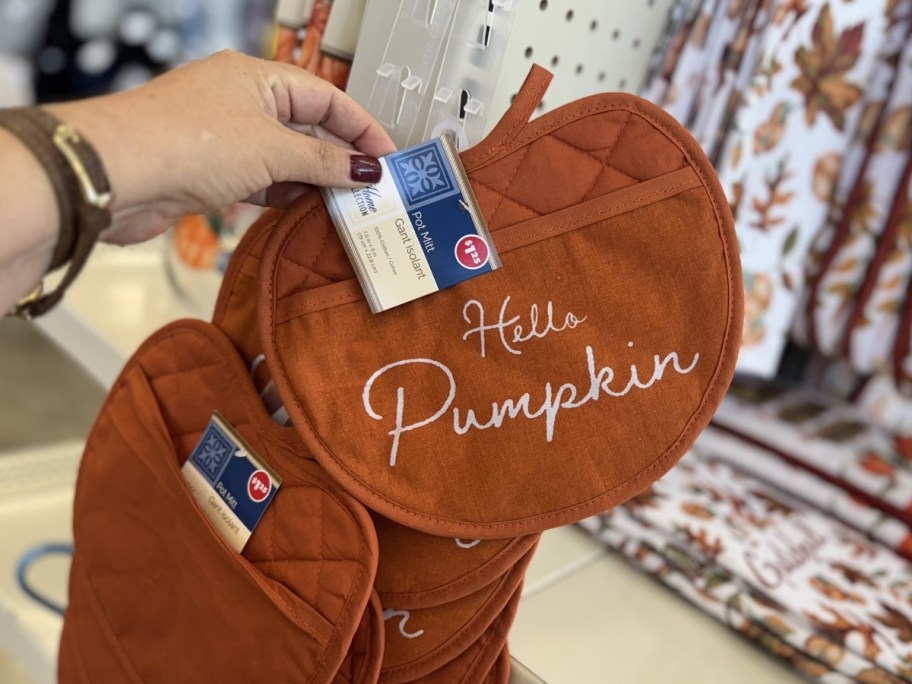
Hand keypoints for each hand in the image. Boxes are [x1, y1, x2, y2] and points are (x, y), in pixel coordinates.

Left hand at [47, 50, 395, 245]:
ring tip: (343, 203)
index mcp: (257, 77)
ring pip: (285, 157)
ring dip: (312, 180)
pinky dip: (284, 193)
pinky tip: (302, 208)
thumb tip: (365, 168)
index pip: (327, 97)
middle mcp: (241, 101)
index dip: (361, 127)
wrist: (116, 175)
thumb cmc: (180, 140)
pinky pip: (262, 179)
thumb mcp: (272, 150)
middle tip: (369, 187)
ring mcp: (225, 136)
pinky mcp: (210, 170)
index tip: (387, 156)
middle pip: (307, 128)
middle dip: (338, 158)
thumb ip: (324, 162)